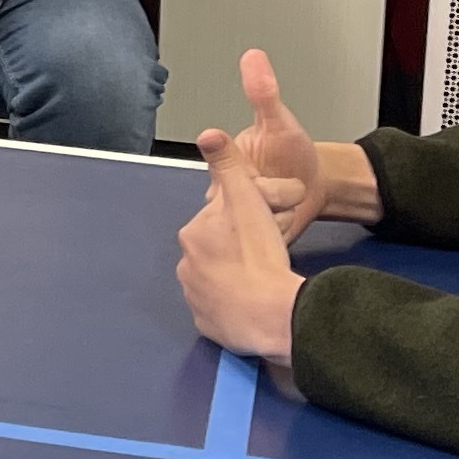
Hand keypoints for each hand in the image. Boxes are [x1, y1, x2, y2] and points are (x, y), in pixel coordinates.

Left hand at [176, 129, 307, 365]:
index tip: (262, 232)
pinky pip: (221, 311)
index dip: (244, 222)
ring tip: (263, 280)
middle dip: (237, 251)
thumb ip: (228, 165)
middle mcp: (185, 267)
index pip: (218, 221)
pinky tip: (255, 303)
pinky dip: (235, 307)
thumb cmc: (260, 253)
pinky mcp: (207, 326)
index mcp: (192, 234)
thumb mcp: (247, 199)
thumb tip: (207, 132)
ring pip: (217, 281)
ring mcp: (194, 299)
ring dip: (236, 278)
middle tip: (266, 256)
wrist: (272, 313)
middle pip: (216, 251)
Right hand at [221, 49, 366, 245]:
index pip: (227, 176)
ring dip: (274, 220)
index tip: (259, 175)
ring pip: (249, 227)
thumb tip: (253, 56)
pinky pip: (259, 245)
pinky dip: (276, 236)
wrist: (314, 187)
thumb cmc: (292, 153)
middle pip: (240, 205)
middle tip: (285, 189)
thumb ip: (264, 93)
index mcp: (223, 163)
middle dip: (268, 200)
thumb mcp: (279, 121)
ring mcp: (236, 218)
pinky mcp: (249, 240)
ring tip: (288, 207)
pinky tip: (284, 225)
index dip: (250, 178)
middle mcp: (223, 192)